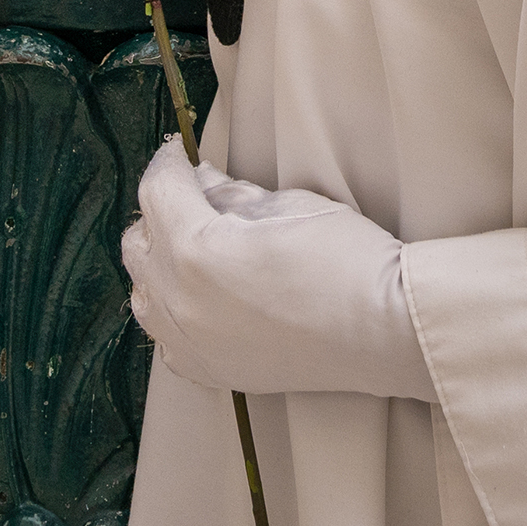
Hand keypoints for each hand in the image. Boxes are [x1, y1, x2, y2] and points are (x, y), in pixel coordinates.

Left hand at [120, 139, 431, 401]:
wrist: (387, 332)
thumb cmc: (348, 259)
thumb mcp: (289, 204)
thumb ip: (232, 193)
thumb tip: (201, 181)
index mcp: (196, 249)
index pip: (157, 191)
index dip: (168, 162)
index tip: (177, 152)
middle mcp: (180, 301)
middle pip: (138, 243)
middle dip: (160, 212)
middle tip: (192, 198)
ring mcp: (192, 344)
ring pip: (143, 294)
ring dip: (158, 265)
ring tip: (193, 249)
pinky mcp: (212, 373)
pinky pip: (166, 339)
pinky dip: (173, 314)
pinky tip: (201, 300)